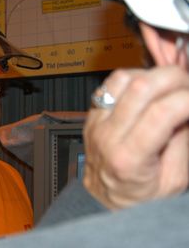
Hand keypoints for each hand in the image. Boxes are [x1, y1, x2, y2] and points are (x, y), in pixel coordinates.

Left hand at [83, 65, 188, 209]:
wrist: (104, 195)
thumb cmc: (136, 194)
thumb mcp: (172, 180)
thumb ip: (183, 142)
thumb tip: (188, 109)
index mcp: (129, 158)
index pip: (161, 113)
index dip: (187, 98)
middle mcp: (108, 136)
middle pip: (140, 87)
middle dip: (173, 78)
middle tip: (185, 86)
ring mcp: (97, 123)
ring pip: (121, 79)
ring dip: (149, 75)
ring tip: (163, 87)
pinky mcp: (92, 116)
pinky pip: (109, 85)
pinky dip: (131, 79)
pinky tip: (143, 91)